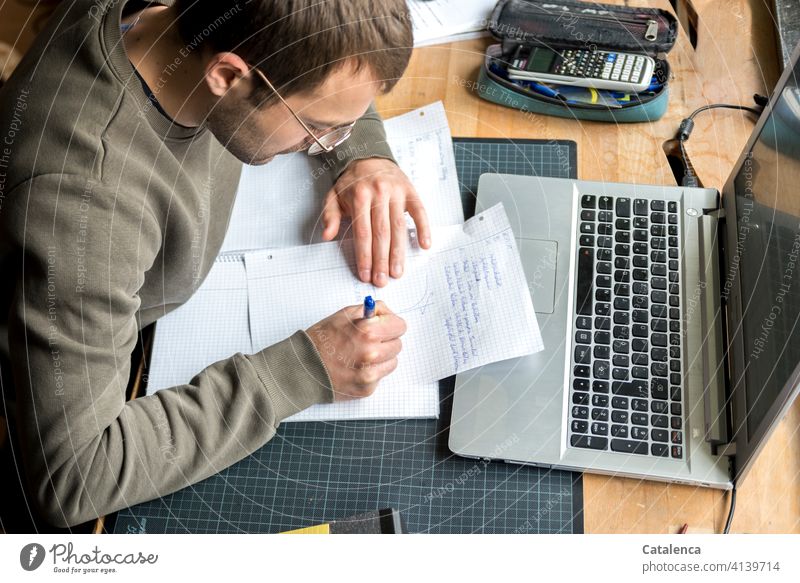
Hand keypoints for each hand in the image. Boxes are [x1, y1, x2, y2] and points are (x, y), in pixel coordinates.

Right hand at [306, 300, 405, 400]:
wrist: (303, 368)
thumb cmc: (321, 340)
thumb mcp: (344, 314)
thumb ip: (371, 310)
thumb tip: (388, 313)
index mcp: (368, 332)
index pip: (400, 326)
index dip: (391, 324)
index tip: (383, 327)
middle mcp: (372, 354)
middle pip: (397, 345)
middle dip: (385, 341)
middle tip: (368, 341)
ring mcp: (370, 374)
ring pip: (392, 362)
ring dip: (381, 358)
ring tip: (361, 355)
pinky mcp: (367, 389)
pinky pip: (380, 376)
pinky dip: (372, 372)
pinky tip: (356, 367)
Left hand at [321, 158, 430, 287]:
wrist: (369, 156)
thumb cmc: (352, 182)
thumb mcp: (333, 195)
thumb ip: (330, 216)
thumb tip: (327, 236)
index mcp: (359, 196)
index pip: (362, 233)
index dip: (364, 256)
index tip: (365, 274)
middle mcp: (379, 194)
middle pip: (381, 233)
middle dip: (381, 260)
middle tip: (382, 280)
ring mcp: (397, 192)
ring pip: (399, 227)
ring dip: (398, 253)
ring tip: (397, 272)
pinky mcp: (410, 192)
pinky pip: (420, 212)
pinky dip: (424, 228)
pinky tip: (424, 245)